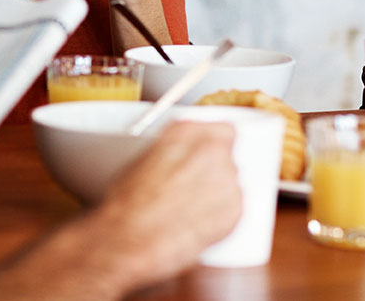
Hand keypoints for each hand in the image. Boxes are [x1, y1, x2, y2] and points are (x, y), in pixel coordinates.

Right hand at [97, 121, 241, 280]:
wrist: (132, 236)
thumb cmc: (128, 201)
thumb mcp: (142, 159)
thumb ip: (173, 148)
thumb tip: (181, 153)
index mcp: (187, 130)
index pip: (221, 128)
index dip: (212, 144)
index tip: (206, 154)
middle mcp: (212, 150)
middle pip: (227, 154)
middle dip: (213, 169)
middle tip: (192, 185)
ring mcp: (227, 180)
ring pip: (231, 181)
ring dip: (216, 191)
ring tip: (189, 206)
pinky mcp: (236, 210)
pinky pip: (233, 207)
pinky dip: (220, 214)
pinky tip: (196, 220)